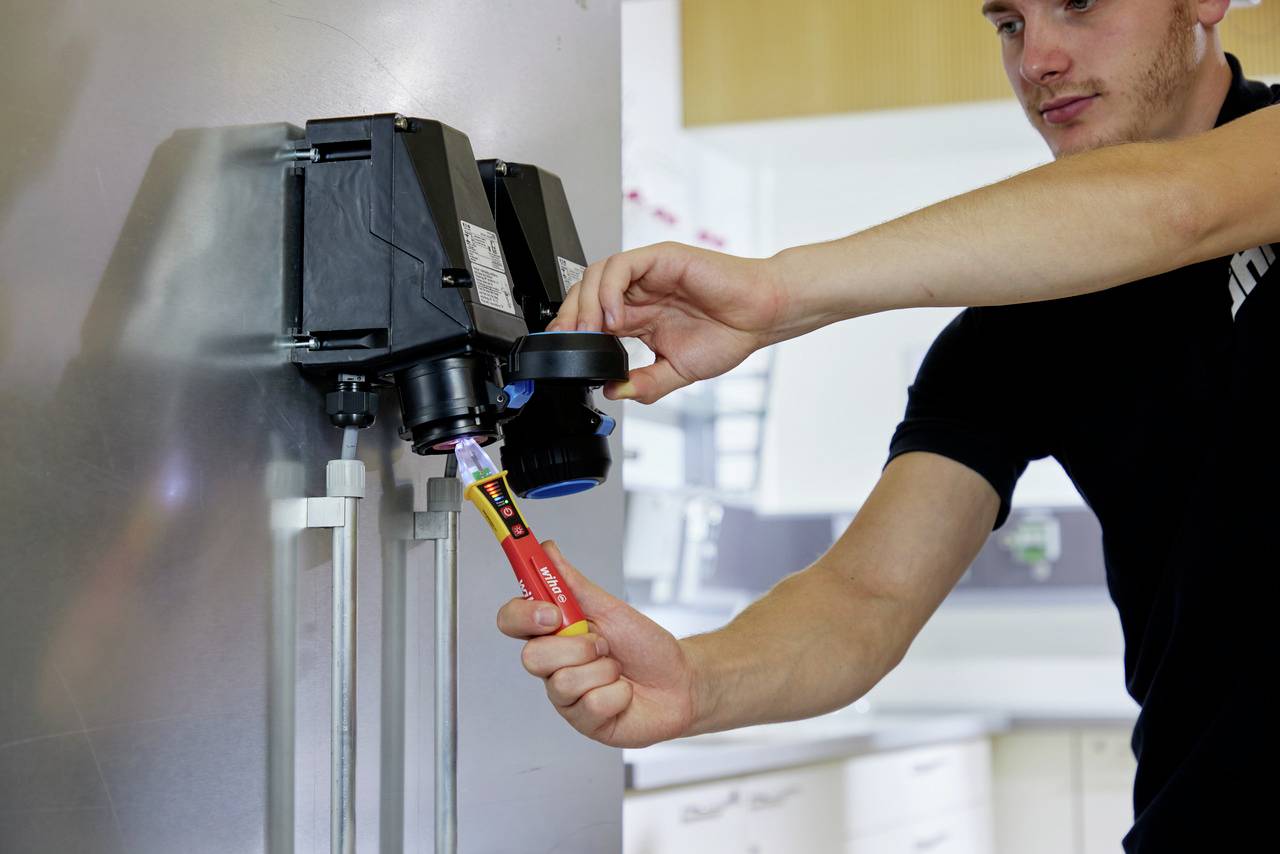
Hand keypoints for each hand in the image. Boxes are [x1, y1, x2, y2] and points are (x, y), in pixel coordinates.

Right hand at [496, 541, 697, 747]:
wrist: (680, 681)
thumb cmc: (645, 646)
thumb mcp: (610, 608)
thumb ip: (573, 583)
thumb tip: (547, 550)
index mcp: (554, 633)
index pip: (513, 620)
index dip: (523, 615)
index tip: (552, 612)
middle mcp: (554, 665)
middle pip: (531, 657)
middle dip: (576, 647)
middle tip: (602, 644)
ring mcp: (566, 697)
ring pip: (563, 682)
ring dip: (603, 670)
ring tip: (618, 669)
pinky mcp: (584, 721)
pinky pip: (591, 705)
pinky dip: (617, 694)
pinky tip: (625, 693)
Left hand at [549, 242, 790, 403]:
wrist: (761, 317)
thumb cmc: (729, 335)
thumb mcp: (679, 371)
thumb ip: (646, 383)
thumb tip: (613, 391)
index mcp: (639, 316)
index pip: (591, 317)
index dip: (572, 332)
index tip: (564, 353)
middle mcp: (639, 292)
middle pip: (586, 293)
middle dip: (570, 317)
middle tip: (569, 342)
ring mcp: (648, 273)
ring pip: (597, 275)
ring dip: (586, 303)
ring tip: (591, 331)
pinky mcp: (661, 257)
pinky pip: (621, 266)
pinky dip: (609, 290)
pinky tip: (614, 316)